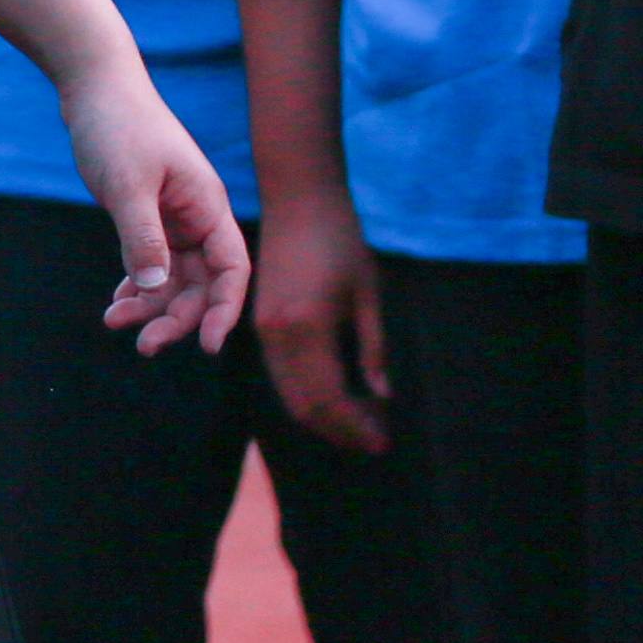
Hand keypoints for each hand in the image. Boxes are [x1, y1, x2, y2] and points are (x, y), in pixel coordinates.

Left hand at [66, 74, 250, 359]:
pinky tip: (117, 304)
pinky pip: (148, 262)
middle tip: (144, 346)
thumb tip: (155, 288)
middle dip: (176, 317)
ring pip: (171, 277)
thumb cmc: (117, 126)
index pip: (231, 270)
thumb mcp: (127, 185)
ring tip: (115, 322)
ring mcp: (171, 217)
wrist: (94, 86)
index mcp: (206, 206)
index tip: (205, 346)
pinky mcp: (145, 215)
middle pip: (200, 283)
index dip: (224, 310)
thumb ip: (142, 237)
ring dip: (150, 305)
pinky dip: (136, 285)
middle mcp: (195, 216)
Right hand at [252, 187, 387, 450]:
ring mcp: (263, 331)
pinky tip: (336, 393)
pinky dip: (307, 394)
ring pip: (289, 395)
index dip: (355, 427)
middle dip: (339, 430)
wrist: (298, 200)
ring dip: (323, 416)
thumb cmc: (341, 240)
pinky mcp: (259, 323)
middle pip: (304, 406)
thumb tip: (382, 397)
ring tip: (360, 422)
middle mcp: (277, 337)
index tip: (383, 441)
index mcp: (307, 329)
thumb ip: (373, 349)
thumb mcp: (368, 294)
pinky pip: (280, 375)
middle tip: (375, 440)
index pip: (329, 399)